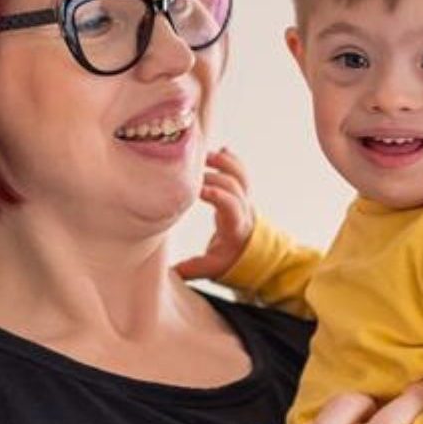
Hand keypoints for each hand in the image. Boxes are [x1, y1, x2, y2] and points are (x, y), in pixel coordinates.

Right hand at [174, 147, 254, 279]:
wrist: (255, 253)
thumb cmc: (231, 259)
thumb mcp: (212, 268)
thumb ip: (191, 269)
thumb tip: (167, 272)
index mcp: (236, 227)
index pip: (231, 206)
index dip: (217, 195)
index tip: (199, 189)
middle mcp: (245, 209)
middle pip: (234, 185)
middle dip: (214, 175)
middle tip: (190, 172)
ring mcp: (245, 198)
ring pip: (241, 175)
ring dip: (223, 163)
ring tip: (203, 156)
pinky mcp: (243, 191)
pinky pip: (242, 171)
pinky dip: (232, 159)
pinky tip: (220, 151)